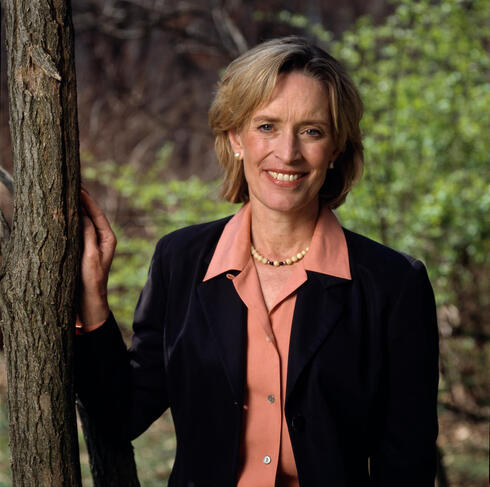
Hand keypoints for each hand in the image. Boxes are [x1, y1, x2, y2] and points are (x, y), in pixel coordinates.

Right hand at [79, 186, 116, 328]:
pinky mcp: (87, 248)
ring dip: (79, 207)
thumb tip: (83, 216)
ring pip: (87, 220)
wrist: (90, 299)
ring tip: (70, 193)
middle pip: (93, 214)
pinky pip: (82, 229)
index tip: (80, 187)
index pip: (98, 214)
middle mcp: (104, 238)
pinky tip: (68, 213)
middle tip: (74, 184)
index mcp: (108, 238)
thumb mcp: (90, 256)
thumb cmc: (91, 280)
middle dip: (84, 200)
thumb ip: (88, 235)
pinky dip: (75, 219)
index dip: (88, 200)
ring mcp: (95, 243)